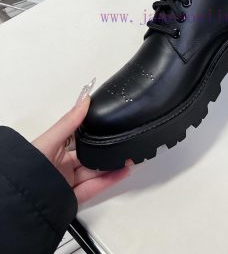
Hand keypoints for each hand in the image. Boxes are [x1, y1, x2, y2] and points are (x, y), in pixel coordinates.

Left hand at [32, 81, 131, 203]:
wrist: (24, 200)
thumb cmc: (29, 168)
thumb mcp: (50, 141)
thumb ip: (69, 122)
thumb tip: (85, 100)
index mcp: (54, 150)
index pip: (78, 138)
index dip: (94, 132)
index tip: (110, 124)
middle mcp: (61, 166)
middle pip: (89, 156)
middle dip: (107, 150)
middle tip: (123, 142)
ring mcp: (67, 182)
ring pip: (94, 172)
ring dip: (112, 165)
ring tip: (128, 157)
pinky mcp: (72, 198)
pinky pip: (94, 188)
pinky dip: (109, 180)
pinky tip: (121, 171)